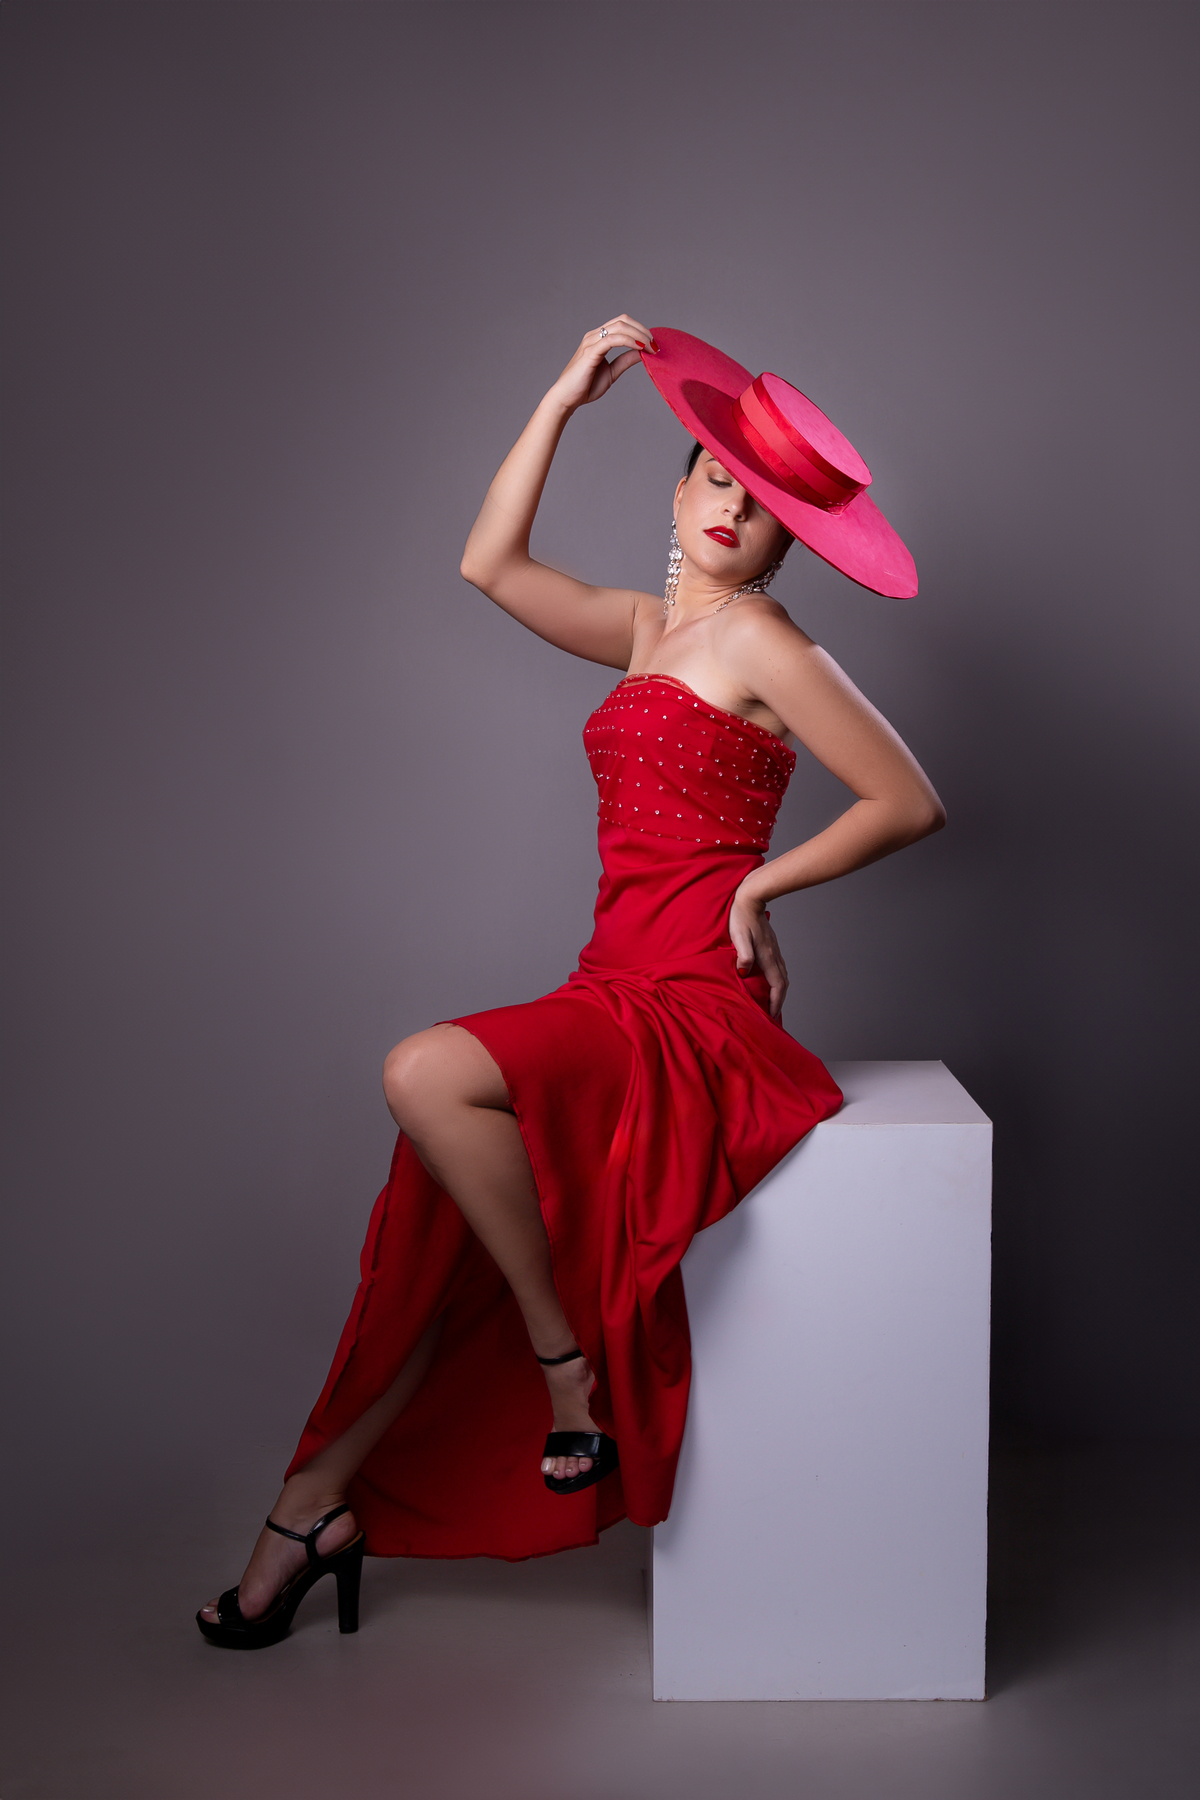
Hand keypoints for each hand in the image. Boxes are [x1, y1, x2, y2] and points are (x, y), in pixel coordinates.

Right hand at [546, 315, 657, 411]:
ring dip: (639, 335)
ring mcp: (591, 342)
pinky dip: (629, 341)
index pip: (623, 324)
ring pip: (620, 327)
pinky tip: (640, 348)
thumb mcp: (612, 372)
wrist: (567, 398)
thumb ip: (625, 360)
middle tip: (656, 345)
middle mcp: (594, 336)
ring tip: (651, 347)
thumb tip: (642, 352)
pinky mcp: (590, 352)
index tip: (654, 345)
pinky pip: (613, 339)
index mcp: (599, 339)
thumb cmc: (585, 386)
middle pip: (623, 321)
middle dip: (642, 330)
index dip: (640, 330)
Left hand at [729, 886, 788, 1018]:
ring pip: (782, 976)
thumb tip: (745, 972)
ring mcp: (774, 950)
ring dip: (778, 991)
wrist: (750, 898)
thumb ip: (743, 955)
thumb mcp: (738, 937)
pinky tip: (768, 981)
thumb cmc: (740, 917)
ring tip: (771, 1002)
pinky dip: (776, 980)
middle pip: (783, 984)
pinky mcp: (771, 945)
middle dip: (779, 1001)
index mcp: (767, 956)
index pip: (777, 986)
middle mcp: (774, 955)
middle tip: (772, 1014)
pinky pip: (778, 968)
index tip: (772, 1016)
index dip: (776, 1002)